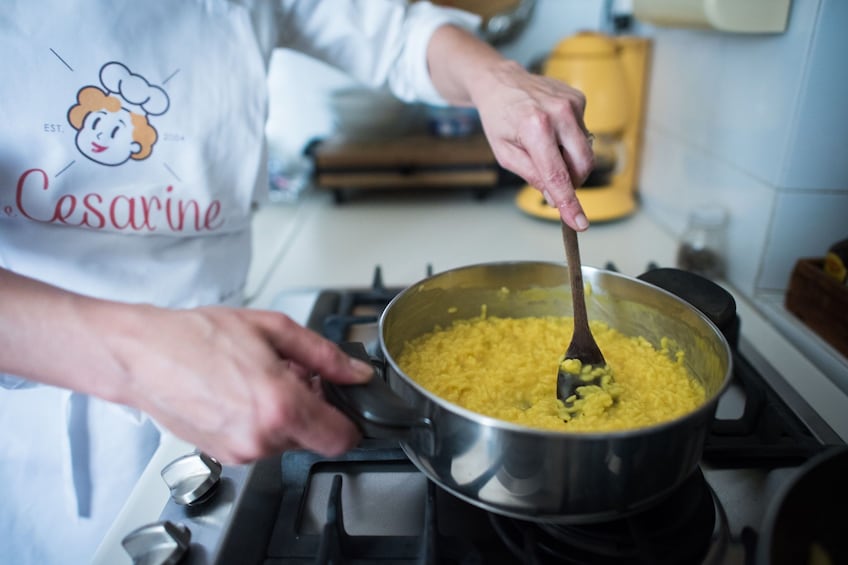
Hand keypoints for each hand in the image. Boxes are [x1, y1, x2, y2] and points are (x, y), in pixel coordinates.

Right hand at [107, 305, 372, 462]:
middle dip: (313, 408)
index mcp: (279, 407)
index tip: (345, 405)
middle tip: (293, 375)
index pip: (341, 440)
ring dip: (284, 414)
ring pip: (287, 441)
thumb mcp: (272, 329)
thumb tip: (355, 372)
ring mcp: (240, 452)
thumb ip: (324, 354)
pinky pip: (260, 444)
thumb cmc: (196, 337)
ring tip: (258, 380)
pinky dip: (261, 422)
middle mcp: (261, 438)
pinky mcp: (223, 456)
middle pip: (314, 437)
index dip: (351, 421)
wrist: (141, 355)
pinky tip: (241, 394)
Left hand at [472, 60, 594, 229]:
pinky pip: (582, 133)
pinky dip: (569, 140)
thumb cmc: (499, 117)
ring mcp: (573, 104)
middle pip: (582, 164)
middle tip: (553, 181)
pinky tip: (551, 129)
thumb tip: (554, 196)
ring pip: (585, 150)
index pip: (558, 174)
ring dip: (568, 158)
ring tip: (544, 145)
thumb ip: (532, 176)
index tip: (579, 223)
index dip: (569, 203)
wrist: (500, 81)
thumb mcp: (505, 154)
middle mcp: (560, 113)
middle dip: (572, 180)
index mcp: (536, 127)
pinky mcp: (579, 99)